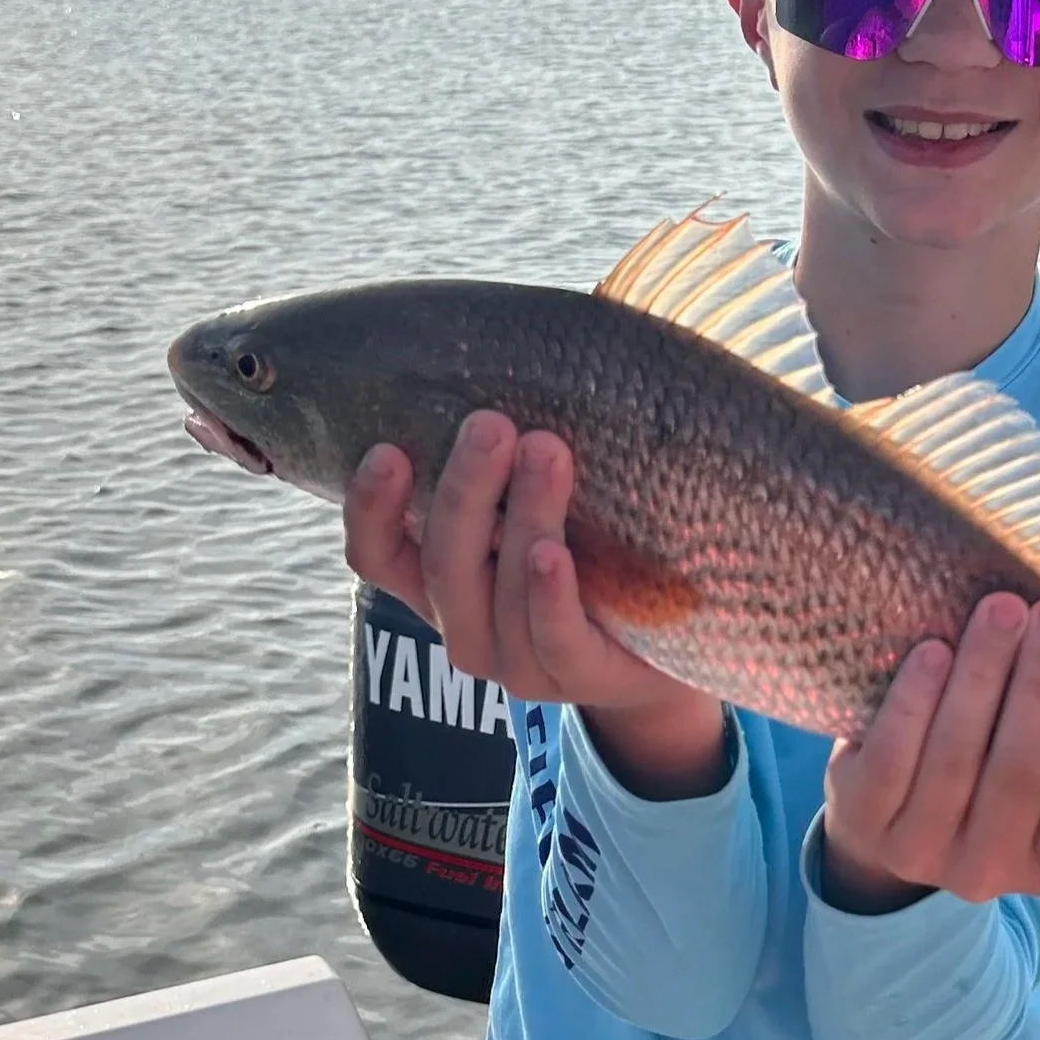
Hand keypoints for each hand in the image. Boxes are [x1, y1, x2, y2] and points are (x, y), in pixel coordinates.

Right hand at [343, 410, 724, 794]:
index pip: (378, 556)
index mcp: (441, 586)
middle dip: (464, 490)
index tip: (388, 450)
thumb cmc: (592, 558)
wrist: (668, 649)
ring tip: (545, 451)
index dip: (371, 509)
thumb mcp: (536, 510)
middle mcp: (467, 629)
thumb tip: (504, 360)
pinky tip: (553, 552)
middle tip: (491, 424)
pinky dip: (549, 593)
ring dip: (522, 517)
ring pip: (502, 591)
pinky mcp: (579, 678)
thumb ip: (506, 468)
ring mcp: (519, 663)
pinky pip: (553, 637)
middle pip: (445, 563)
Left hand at [820, 594, 1039, 911]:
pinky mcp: (867, 822)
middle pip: (1020, 773)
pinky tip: (934, 651)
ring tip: (1002, 611)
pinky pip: (893, 757)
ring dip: (982, 675)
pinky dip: (915, 700)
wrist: (893, 814)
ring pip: (956, 759)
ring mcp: (923, 853)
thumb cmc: (993, 768)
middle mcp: (991, 872)